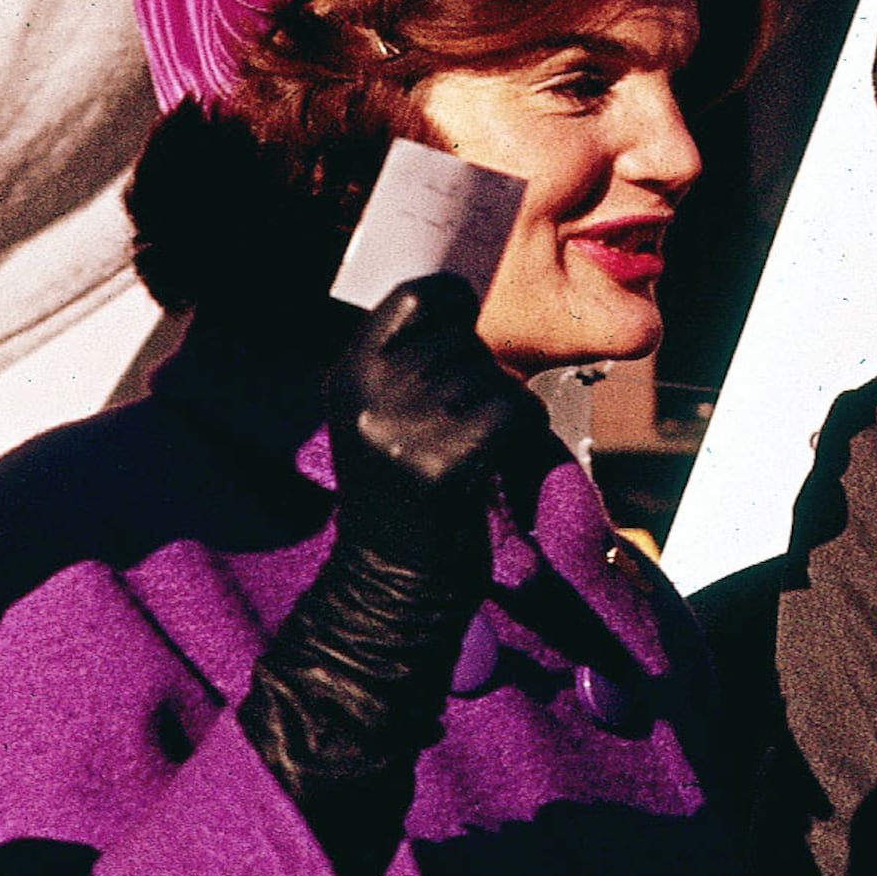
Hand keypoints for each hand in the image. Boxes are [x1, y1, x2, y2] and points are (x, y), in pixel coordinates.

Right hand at [323, 274, 529, 564]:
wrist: (392, 582)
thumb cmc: (404, 492)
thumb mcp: (381, 414)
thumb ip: (410, 358)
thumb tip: (465, 294)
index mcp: (350, 373)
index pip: (417, 295)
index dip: (455, 305)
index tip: (463, 332)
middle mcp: (369, 393)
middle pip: (465, 340)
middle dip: (483, 375)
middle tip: (463, 424)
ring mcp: (402, 429)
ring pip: (496, 377)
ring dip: (505, 407)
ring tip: (475, 448)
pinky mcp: (443, 464)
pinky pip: (515, 410)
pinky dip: (526, 429)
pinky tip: (499, 458)